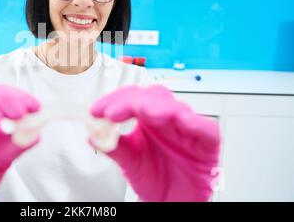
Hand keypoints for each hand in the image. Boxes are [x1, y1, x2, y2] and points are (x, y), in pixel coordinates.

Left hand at [90, 85, 220, 201]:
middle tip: (113, 112)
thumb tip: (92, 135)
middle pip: (154, 96)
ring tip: (142, 111)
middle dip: (133, 100)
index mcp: (148, 119)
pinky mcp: (207, 143)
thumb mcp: (129, 163)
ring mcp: (187, 129)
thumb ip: (113, 147)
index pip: (133, 97)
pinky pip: (206, 128)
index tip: (96, 111)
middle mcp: (168, 119)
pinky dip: (194, 122)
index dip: (114, 99)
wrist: (173, 204)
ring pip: (177, 107)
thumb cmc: (156, 180)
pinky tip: (179, 120)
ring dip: (158, 107)